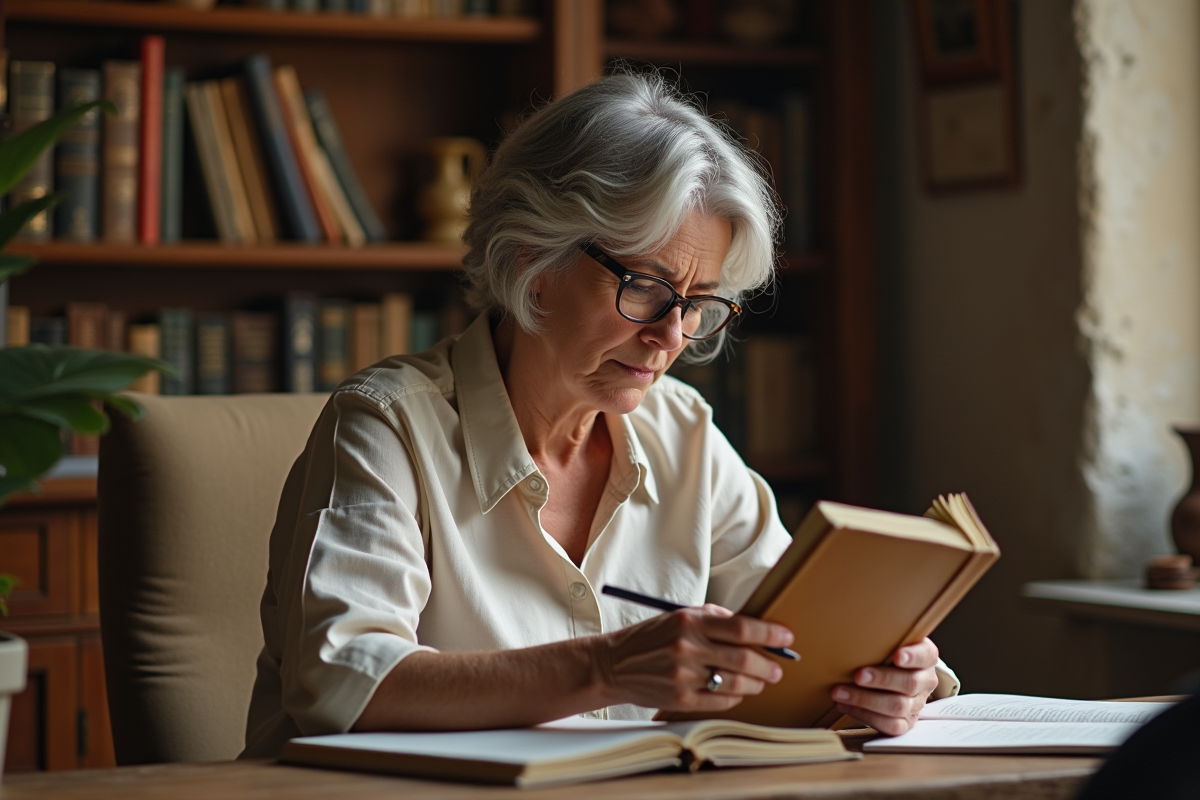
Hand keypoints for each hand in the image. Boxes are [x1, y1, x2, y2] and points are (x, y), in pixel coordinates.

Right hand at [595, 604, 793, 712]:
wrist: (613, 665)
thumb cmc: (651, 638)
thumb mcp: (679, 617)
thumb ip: (714, 618)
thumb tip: (753, 626)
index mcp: (689, 621)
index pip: (741, 627)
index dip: (769, 634)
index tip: (786, 637)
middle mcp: (687, 647)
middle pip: (744, 658)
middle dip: (768, 665)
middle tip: (777, 668)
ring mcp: (683, 676)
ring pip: (736, 683)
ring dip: (755, 684)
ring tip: (760, 681)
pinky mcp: (679, 699)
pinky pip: (720, 702)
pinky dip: (735, 698)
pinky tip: (736, 692)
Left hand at [832, 638, 940, 735]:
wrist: (895, 674)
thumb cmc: (886, 653)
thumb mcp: (889, 640)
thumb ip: (881, 635)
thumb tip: (850, 621)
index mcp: (926, 657)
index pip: (925, 655)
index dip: (912, 657)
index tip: (896, 656)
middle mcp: (925, 681)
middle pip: (909, 683)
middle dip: (881, 679)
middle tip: (858, 675)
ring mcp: (917, 703)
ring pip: (897, 706)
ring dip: (865, 700)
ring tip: (840, 692)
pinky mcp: (907, 722)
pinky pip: (891, 725)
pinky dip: (865, 716)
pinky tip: (846, 705)